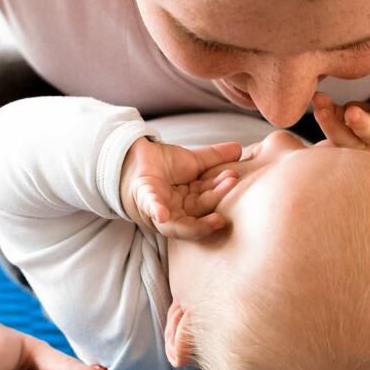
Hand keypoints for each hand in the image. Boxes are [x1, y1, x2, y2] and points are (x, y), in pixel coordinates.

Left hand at [118, 136, 241, 239]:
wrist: (130, 155)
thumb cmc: (160, 165)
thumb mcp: (191, 161)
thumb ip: (214, 158)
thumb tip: (240, 148)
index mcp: (187, 204)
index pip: (208, 199)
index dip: (221, 190)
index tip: (235, 176)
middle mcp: (175, 212)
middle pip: (198, 212)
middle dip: (216, 200)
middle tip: (232, 182)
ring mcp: (158, 210)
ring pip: (180, 221)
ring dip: (198, 218)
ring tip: (216, 217)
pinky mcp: (142, 199)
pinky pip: (150, 207)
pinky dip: (156, 210)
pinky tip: (161, 214)